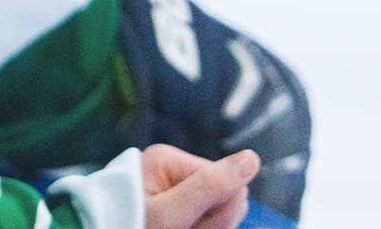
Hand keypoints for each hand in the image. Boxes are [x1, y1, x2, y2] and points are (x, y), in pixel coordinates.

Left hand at [142, 145, 258, 228]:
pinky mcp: (171, 212)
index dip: (216, 212)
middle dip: (207, 225)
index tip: (183, 222)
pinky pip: (201, 224)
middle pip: (221, 201)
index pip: (225, 182)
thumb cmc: (128, 228)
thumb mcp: (171, 215)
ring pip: (214, 219)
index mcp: (168, 160)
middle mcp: (171, 172)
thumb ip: (211, 189)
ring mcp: (171, 193)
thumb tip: (252, 159)